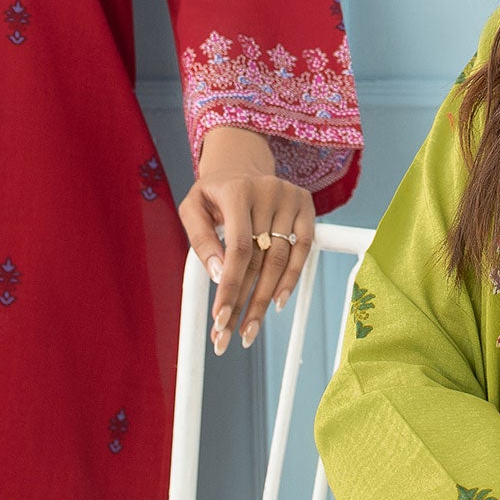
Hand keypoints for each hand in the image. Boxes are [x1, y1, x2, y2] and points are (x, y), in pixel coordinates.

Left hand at [178, 127, 315, 355]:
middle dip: (245, 302)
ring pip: (281, 259)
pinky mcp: (307, 206)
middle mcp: (268, 192)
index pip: (238, 248)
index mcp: (237, 191)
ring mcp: (291, 198)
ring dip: (266, 298)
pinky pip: (303, 249)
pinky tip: (277, 302)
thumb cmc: (214, 192)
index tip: (220, 318)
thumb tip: (217, 274)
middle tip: (231, 335)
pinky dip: (292, 278)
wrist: (242, 164)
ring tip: (250, 328)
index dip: (230, 286)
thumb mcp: (193, 208)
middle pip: (259, 260)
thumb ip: (201, 239)